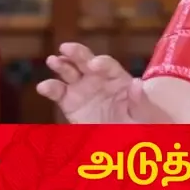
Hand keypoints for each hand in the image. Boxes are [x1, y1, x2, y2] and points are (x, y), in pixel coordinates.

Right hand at [35, 42, 169, 123]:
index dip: (101, 64)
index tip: (94, 64)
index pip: (108, 66)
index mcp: (117, 78)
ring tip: (52, 60)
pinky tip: (43, 87)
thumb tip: (137, 84)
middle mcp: (98, 79)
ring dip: (61, 65)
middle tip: (66, 48)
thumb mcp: (146, 115)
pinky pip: (58, 93)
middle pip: (86, 61)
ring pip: (69, 72)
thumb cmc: (140, 124)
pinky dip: (50, 88)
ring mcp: (82, 89)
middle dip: (77, 54)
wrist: (128, 141)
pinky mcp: (70, 103)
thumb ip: (141, 101)